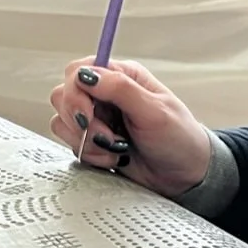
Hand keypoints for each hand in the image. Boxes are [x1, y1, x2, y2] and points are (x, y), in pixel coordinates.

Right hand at [47, 58, 213, 197]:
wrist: (183, 176)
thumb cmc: (178, 139)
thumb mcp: (154, 111)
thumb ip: (120, 89)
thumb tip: (87, 75)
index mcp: (121, 76)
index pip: (78, 71)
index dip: (75, 92)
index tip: (88, 115)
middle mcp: (105, 94)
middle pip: (63, 95)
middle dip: (80, 121)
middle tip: (106, 137)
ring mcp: (97, 118)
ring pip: (63, 121)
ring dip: (86, 141)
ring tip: (116, 149)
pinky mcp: (92, 141)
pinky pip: (71, 143)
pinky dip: (89, 154)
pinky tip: (113, 158)